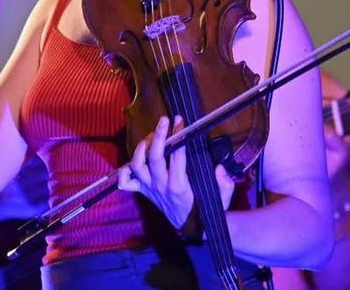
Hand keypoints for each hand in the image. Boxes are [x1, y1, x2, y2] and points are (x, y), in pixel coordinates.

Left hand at [117, 116, 234, 228]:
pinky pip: (126, 182)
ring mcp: (150, 189)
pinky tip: (134, 159)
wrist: (193, 229)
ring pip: (137, 165)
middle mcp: (161, 186)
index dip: (178, 135)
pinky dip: (125, 170)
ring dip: (142, 147)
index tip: (180, 121)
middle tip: (164, 120)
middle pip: (154, 157)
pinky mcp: (144, 192)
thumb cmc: (206, 209)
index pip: (177, 155)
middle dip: (159, 135)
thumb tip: (220, 168)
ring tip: (152, 135)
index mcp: (179, 186)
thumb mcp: (222, 198)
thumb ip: (224, 183)